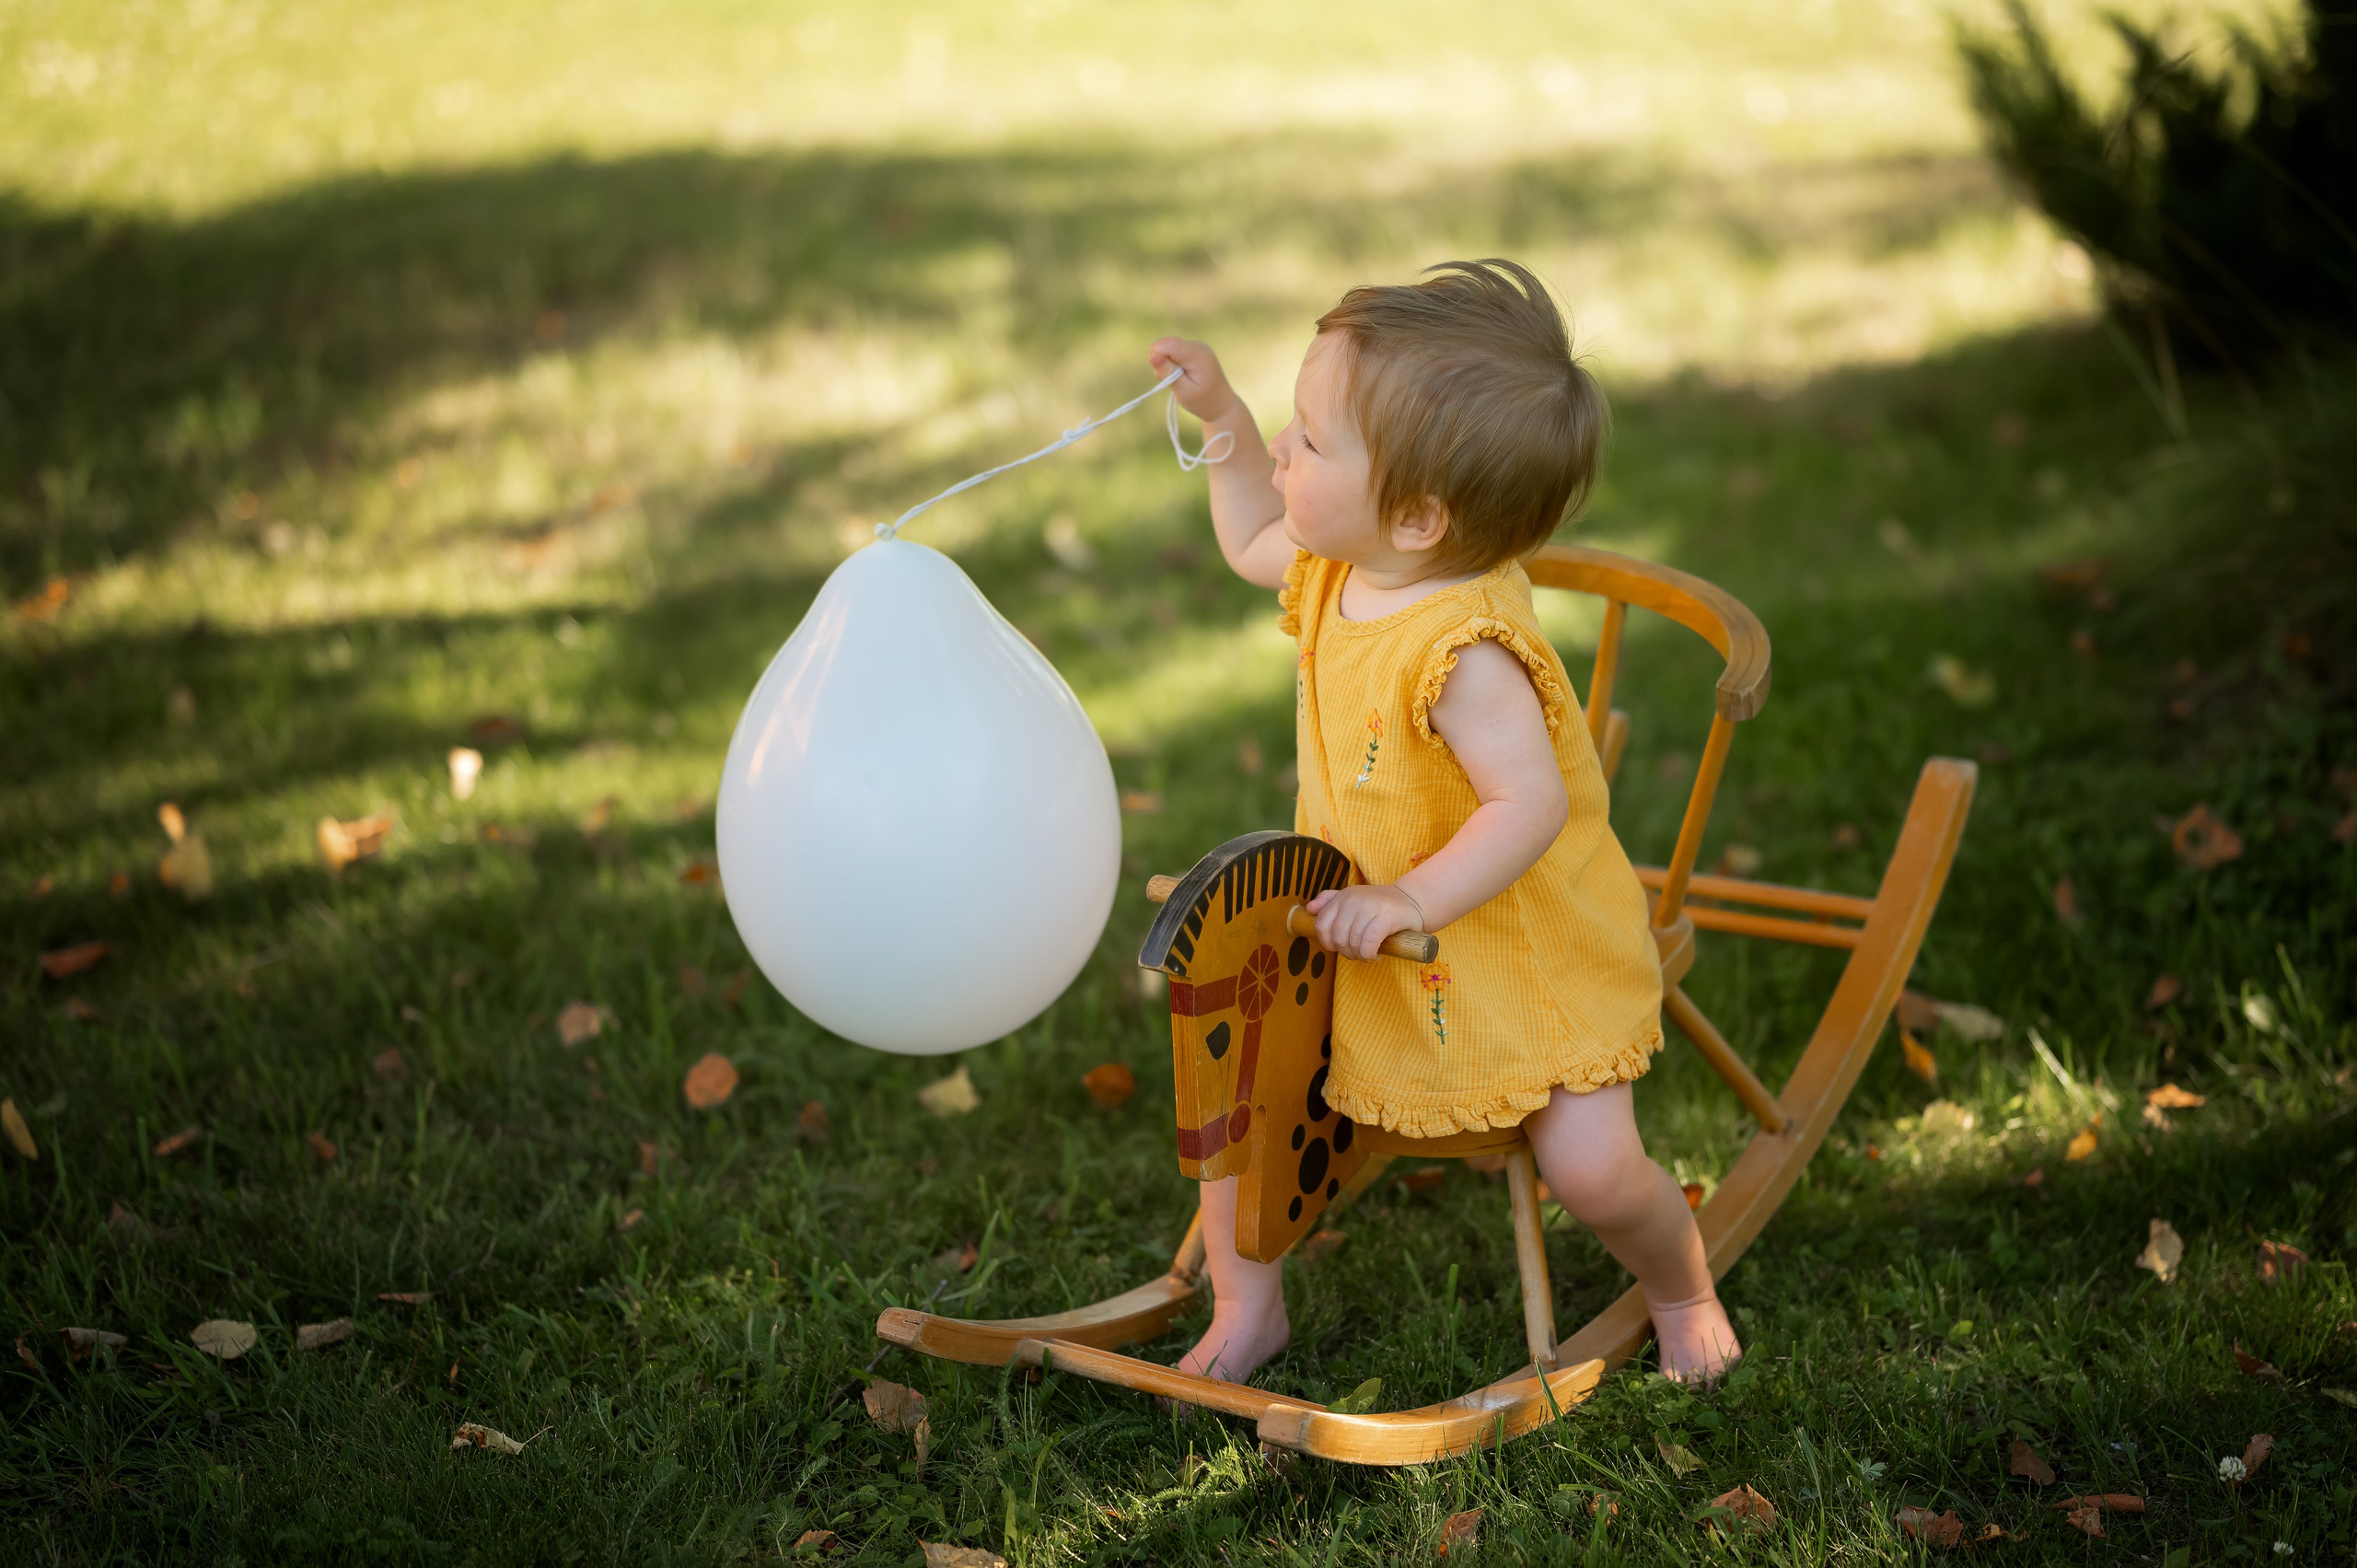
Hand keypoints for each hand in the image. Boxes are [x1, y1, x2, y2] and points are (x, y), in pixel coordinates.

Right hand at [1149, 336, 1242, 423]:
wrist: (1222, 405)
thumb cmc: (1203, 402)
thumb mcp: (1184, 391)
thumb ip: (1168, 373)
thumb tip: (1153, 356)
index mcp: (1197, 355)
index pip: (1168, 343)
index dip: (1157, 356)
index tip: (1161, 374)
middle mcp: (1197, 346)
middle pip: (1166, 344)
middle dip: (1162, 362)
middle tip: (1172, 381)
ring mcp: (1196, 347)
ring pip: (1169, 348)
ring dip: (1167, 365)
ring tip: (1180, 381)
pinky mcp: (1194, 351)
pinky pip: (1175, 352)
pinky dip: (1173, 364)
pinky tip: (1182, 376)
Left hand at [1305, 884, 1423, 959]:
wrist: (1413, 902)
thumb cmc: (1381, 906)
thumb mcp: (1354, 899)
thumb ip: (1331, 901)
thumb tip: (1309, 908)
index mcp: (1343, 896)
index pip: (1321, 925)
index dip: (1327, 943)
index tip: (1339, 947)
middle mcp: (1353, 899)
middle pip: (1337, 938)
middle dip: (1346, 952)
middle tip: (1358, 952)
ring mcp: (1369, 907)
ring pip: (1352, 943)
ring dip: (1359, 955)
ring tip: (1368, 953)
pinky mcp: (1385, 918)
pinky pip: (1367, 944)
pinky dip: (1369, 954)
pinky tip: (1375, 954)